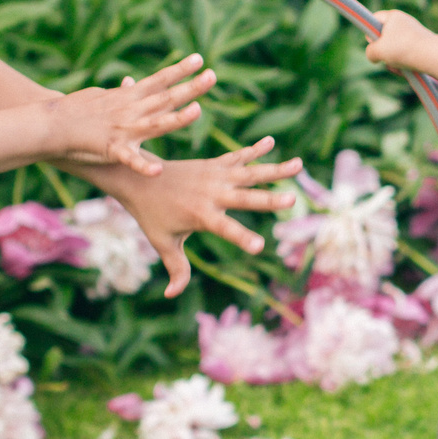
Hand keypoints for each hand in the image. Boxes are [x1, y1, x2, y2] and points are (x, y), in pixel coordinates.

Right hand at [42, 54, 213, 174]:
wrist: (51, 124)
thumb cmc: (77, 111)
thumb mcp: (103, 97)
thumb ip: (121, 93)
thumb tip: (130, 82)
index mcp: (130, 97)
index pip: (160, 80)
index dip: (180, 70)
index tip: (200, 59)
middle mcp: (131, 110)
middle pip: (166, 97)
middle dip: (191, 87)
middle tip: (212, 75)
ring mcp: (124, 130)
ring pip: (156, 123)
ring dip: (177, 118)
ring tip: (197, 111)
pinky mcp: (112, 150)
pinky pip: (131, 159)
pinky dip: (143, 165)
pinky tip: (156, 170)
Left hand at [92, 139, 305, 296]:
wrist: (138, 177)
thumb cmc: (151, 215)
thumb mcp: (161, 243)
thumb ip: (175, 268)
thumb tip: (172, 295)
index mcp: (200, 215)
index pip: (225, 229)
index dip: (242, 238)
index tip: (260, 246)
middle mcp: (210, 194)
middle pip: (245, 198)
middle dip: (269, 199)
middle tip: (292, 200)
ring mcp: (214, 176)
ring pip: (249, 173)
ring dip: (275, 169)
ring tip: (299, 165)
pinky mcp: (213, 165)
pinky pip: (238, 156)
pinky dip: (255, 150)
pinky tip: (272, 143)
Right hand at [364, 8, 434, 73]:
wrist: (433, 56)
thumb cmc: (403, 49)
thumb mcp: (377, 51)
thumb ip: (370, 52)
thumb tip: (374, 55)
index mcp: (393, 16)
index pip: (374, 18)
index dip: (369, 30)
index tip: (372, 42)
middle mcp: (405, 22)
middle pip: (385, 36)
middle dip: (383, 51)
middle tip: (385, 57)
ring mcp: (415, 34)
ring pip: (396, 48)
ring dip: (393, 60)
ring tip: (398, 67)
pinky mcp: (423, 45)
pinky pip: (407, 54)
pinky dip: (405, 63)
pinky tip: (408, 70)